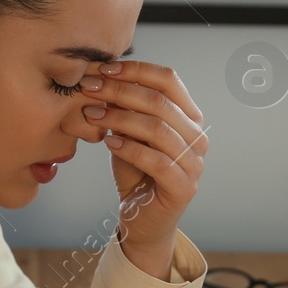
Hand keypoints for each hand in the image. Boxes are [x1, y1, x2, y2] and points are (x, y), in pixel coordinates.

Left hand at [79, 60, 207, 276]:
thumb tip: (100, 78)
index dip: (136, 70)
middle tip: (89, 88)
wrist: (141, 219)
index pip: (169, 80)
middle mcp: (198, 136)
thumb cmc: (136, 173)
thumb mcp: (127, 134)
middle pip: (160, 102)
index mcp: (189, 116)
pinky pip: (156, 161)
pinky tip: (108, 143)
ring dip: (120, 118)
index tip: (103, 68)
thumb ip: (123, 110)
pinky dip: (129, 148)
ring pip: (157, 129)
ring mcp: (194, 162)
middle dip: (120, 91)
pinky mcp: (184, 187)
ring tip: (93, 115)